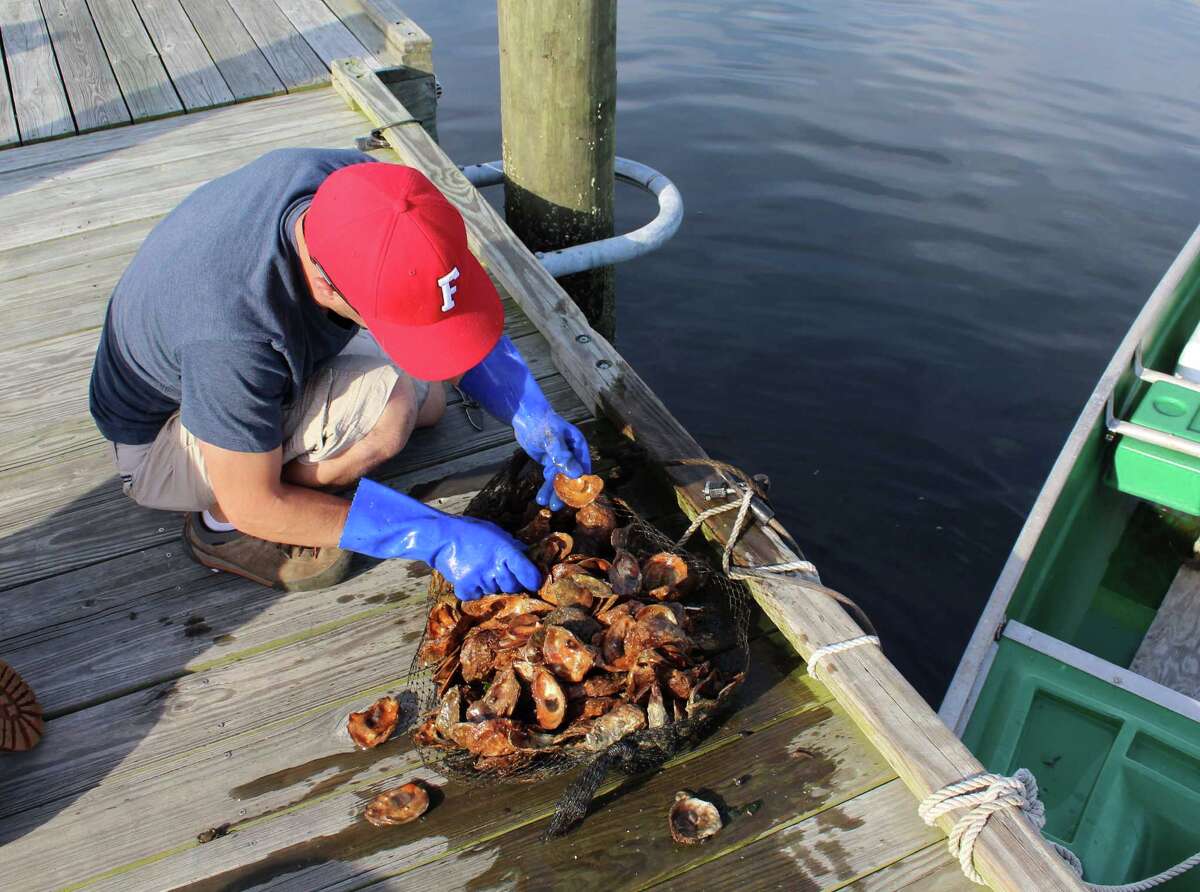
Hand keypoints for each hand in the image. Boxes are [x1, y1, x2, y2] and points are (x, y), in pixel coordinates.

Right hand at [339, 478, 541, 599]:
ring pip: (496, 592)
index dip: (533, 579)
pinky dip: (475, 591)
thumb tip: (528, 557)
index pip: (527, 571)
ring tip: (482, 571)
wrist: (440, 537)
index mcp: (505, 550)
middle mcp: (494, 567)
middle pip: (513, 587)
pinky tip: (471, 578)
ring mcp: (480, 579)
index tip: (534, 582)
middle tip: (504, 574)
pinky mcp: (466, 588)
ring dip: (493, 586)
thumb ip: (512, 546)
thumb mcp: (495, 532)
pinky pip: (478, 596)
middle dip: (512, 583)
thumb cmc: (470, 531)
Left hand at [458, 336, 592, 511]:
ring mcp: (561, 459)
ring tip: (547, 505)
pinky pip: (550, 478)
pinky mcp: (550, 462)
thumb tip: (577, 474)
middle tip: (558, 506)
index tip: (577, 499)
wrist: (525, 416)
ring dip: (553, 492)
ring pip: (559, 479)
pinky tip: (541, 498)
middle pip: (571, 477)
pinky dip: (546, 487)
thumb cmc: (541, 423)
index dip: (582, 484)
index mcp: (578, 446)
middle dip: (565, 492)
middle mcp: (573, 454)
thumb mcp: (551, 438)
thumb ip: (562, 455)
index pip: (584, 468)